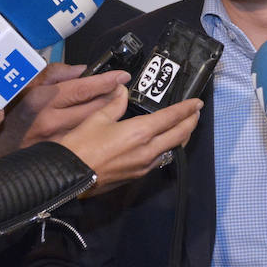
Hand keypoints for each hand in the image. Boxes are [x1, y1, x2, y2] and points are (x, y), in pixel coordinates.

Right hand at [0, 64, 128, 160]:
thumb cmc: (7, 113)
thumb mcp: (24, 84)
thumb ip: (54, 73)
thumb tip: (81, 69)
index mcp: (43, 99)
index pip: (84, 88)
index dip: (107, 81)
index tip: (123, 76)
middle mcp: (52, 121)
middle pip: (96, 108)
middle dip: (115, 98)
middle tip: (123, 90)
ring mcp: (57, 141)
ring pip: (96, 126)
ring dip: (111, 117)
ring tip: (119, 107)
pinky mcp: (61, 156)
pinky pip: (88, 142)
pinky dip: (100, 134)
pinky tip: (106, 130)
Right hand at [60, 96, 201, 192]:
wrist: (68, 177)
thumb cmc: (81, 145)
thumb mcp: (97, 118)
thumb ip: (115, 103)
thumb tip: (123, 89)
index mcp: (140, 132)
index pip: (172, 118)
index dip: (187, 109)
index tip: (198, 103)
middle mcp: (148, 150)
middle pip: (180, 135)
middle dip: (191, 123)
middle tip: (196, 113)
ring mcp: (145, 165)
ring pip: (172, 149)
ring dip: (182, 137)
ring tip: (184, 126)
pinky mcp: (138, 176)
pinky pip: (160, 160)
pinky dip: (168, 148)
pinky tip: (164, 143)